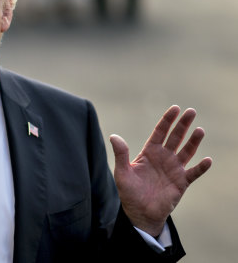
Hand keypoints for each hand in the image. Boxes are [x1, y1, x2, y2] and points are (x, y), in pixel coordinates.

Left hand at [110, 105, 211, 236]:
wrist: (140, 213)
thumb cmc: (129, 193)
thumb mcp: (122, 173)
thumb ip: (121, 154)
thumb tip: (114, 136)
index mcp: (149, 152)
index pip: (160, 132)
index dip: (167, 120)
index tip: (175, 108)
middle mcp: (164, 158)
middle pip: (175, 137)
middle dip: (183, 125)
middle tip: (191, 111)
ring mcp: (174, 169)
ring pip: (187, 151)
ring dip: (194, 141)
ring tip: (200, 130)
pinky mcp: (181, 182)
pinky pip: (194, 172)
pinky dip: (201, 167)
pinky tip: (207, 160)